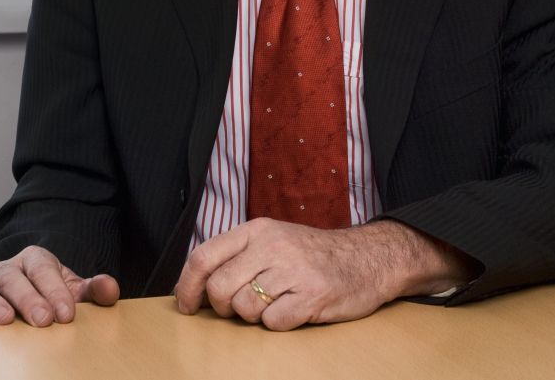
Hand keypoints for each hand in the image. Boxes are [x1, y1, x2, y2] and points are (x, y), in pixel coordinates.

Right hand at [0, 246, 119, 326]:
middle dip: (29, 299)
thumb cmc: (53, 293)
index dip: (55, 291)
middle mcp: (9, 267)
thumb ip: (94, 289)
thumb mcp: (75, 289)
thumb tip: (111, 289)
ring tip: (4, 320)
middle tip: (43, 321)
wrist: (32, 292)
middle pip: (15, 278)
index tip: (67, 314)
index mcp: (36, 258)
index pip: (45, 270)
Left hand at [175, 217, 475, 330]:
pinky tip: (293, 310)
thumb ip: (238, 255)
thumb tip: (195, 286)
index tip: (187, 307)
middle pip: (219, 289)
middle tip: (240, 308)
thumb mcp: (273, 239)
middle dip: (223, 308)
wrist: (367, 257)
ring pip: (244, 309)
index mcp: (257, 230)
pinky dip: (278, 324)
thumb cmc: (311, 254)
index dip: (187, 287)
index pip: (204, 257)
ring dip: (254, 316)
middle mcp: (272, 245)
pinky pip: (273, 323)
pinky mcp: (313, 296)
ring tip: (275, 303)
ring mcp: (293, 270)